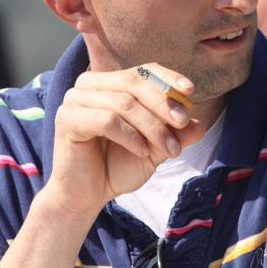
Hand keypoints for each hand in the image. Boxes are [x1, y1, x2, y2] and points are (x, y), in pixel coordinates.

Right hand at [43, 63, 205, 219]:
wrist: (87, 196)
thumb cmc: (117, 167)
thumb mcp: (155, 149)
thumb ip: (175, 135)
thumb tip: (200, 125)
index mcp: (109, 82)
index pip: (143, 71)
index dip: (168, 78)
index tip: (190, 91)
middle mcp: (89, 83)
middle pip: (134, 82)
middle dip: (163, 103)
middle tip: (183, 123)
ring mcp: (75, 98)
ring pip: (124, 103)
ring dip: (152, 126)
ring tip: (169, 149)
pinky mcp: (66, 118)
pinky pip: (106, 120)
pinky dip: (130, 135)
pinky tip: (141, 151)